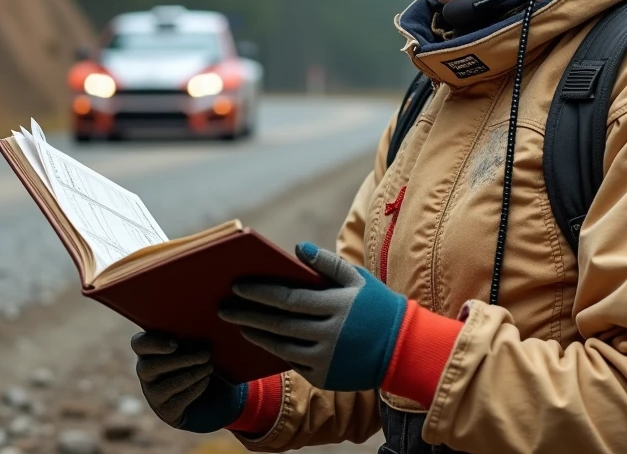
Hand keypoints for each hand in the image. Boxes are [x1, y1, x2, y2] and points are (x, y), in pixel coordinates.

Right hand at [130, 331, 246, 432]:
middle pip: (152, 366)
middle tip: (205, 355)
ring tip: (209, 367)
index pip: (138, 344)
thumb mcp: (185, 345)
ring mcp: (151, 392)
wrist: (193, 392)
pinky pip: (179, 399)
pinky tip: (206, 379)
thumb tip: (206, 327)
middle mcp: (144, 371)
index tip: (175, 344)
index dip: (154, 344)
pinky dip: (196, 388)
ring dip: (193, 374)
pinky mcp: (164, 409)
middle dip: (182, 360)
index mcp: (146, 350)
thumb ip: (186, 335)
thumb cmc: (189, 357)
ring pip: (168, 384)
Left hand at [218, 242, 406, 391]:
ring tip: (237, 324)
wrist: (403, 349)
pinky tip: (260, 340)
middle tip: (223, 308)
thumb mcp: (359, 279)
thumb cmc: (377, 307)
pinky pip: (292, 363)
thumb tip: (298, 248)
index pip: (288, 299)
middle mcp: (330, 335)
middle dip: (247, 315)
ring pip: (280, 347)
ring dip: (256, 335)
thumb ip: (328, 263)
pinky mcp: (324, 378)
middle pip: (278, 324)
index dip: (260, 293)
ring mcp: (326, 359)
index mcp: (337, 306)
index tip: (236, 286)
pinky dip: (273, 351)